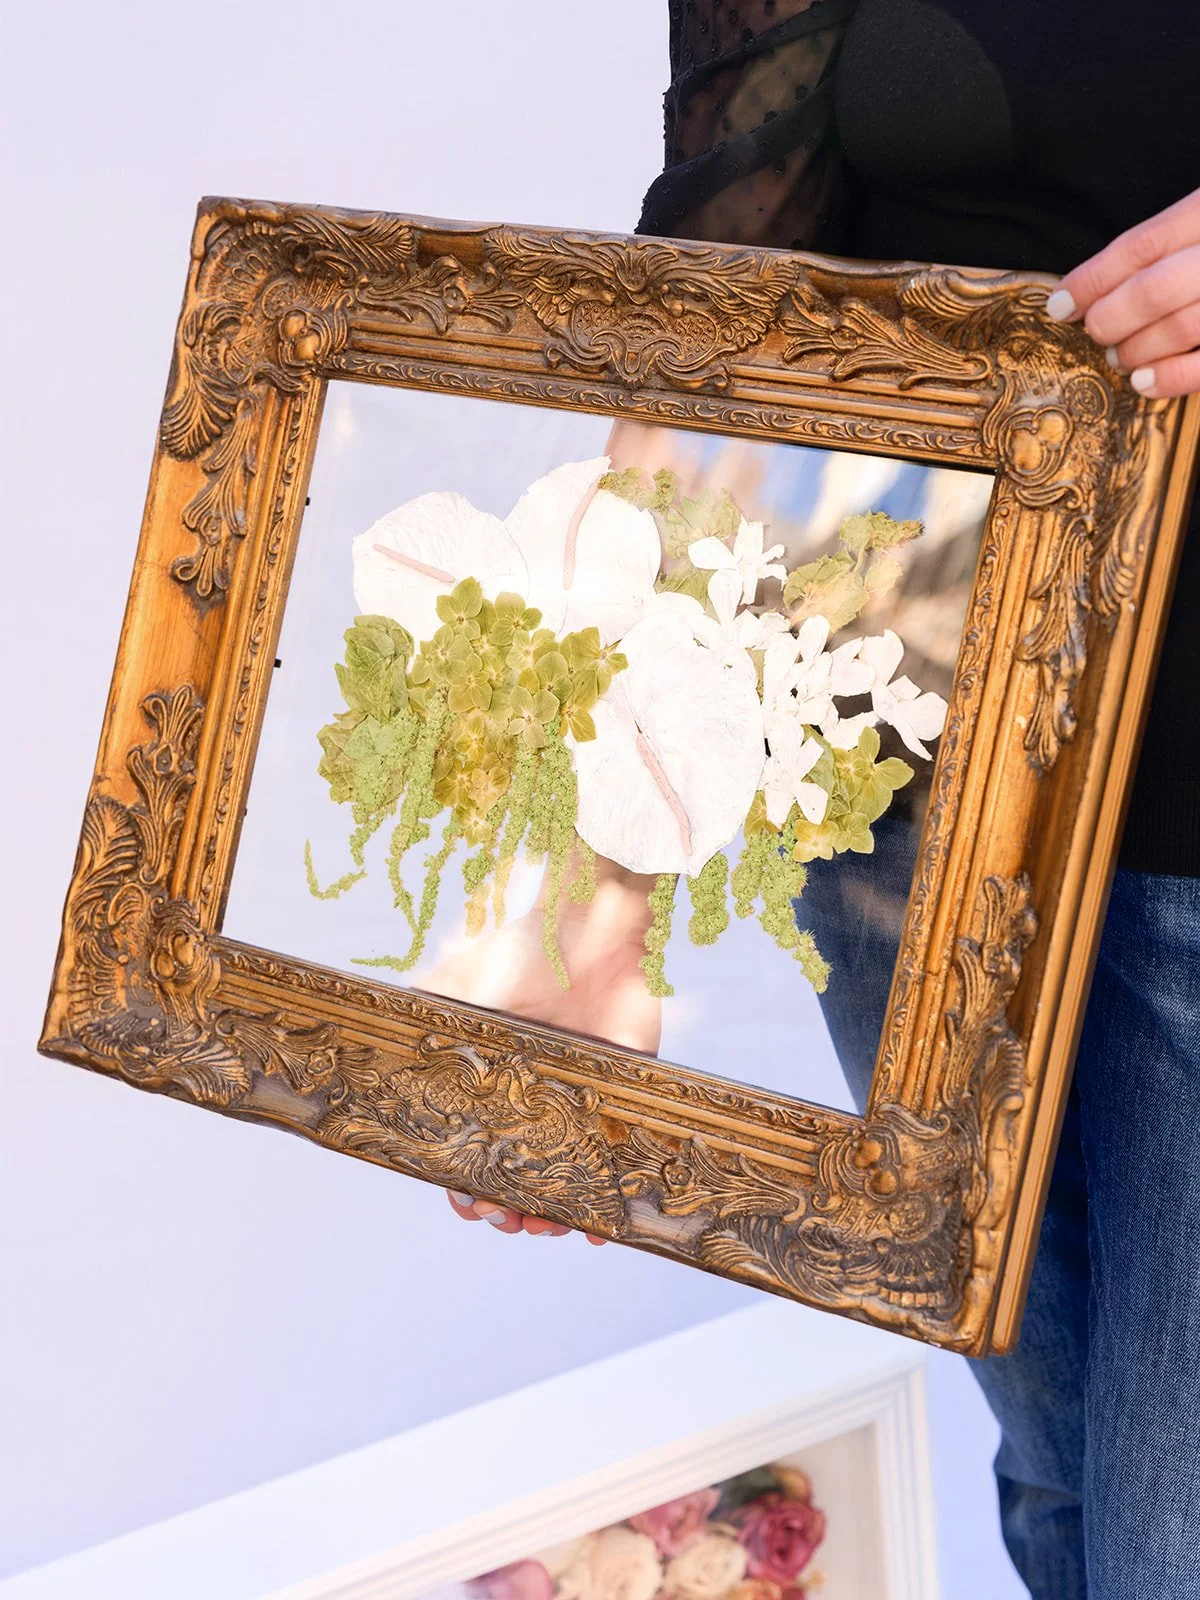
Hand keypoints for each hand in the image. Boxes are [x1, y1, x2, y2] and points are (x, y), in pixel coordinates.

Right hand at [432, 853, 664, 1243]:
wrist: (589, 928)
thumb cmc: (518, 955)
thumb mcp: (451, 990)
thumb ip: (417, 1027)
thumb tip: (369, 1063)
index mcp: (494, 1087)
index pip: (475, 1153)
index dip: (465, 1185)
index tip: (464, 1202)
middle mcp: (536, 1104)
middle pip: (519, 1180)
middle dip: (506, 1211)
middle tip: (502, 1216)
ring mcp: (583, 1107)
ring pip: (566, 1185)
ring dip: (551, 1217)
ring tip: (542, 1224)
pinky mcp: (628, 1100)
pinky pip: (621, 1166)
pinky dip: (612, 1206)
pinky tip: (599, 1230)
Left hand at [1047, 186, 1199, 397]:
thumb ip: (1171, 244)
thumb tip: (1099, 289)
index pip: (1143, 245)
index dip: (1093, 278)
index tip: (1059, 304)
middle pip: (1155, 289)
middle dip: (1112, 318)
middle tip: (1096, 331)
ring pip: (1179, 327)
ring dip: (1136, 350)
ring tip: (1120, 356)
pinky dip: (1170, 378)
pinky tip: (1144, 382)